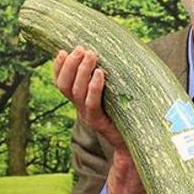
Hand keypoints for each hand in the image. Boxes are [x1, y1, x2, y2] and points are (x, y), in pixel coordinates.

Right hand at [54, 47, 145, 193]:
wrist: (136, 145)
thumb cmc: (129, 115)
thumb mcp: (117, 95)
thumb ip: (112, 80)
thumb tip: (119, 51)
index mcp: (80, 102)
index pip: (61, 83)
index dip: (58, 68)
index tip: (63, 51)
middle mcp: (80, 108)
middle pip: (64, 86)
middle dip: (70, 65)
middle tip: (81, 49)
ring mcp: (88, 116)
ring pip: (77, 92)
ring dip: (82, 70)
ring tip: (91, 54)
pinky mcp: (99, 122)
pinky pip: (92, 103)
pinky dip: (94, 87)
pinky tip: (100, 73)